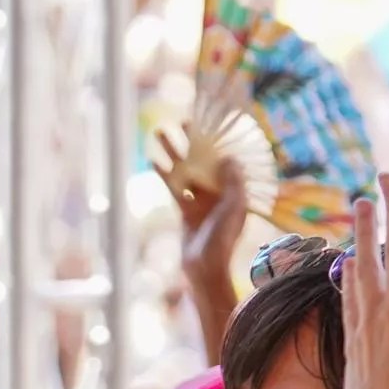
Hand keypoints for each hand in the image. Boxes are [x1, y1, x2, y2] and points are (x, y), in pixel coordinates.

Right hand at [152, 124, 247, 293]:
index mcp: (235, 190)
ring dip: (173, 152)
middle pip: (204, 159)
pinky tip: (154, 160)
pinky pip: (174, 187)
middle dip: (192, 141)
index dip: (218, 140)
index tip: (208, 123)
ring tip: (161, 133)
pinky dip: (164, 174)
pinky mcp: (186, 210)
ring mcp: (201, 200)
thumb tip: (228, 157)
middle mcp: (219, 192)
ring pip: (186, 169)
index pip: (226, 158)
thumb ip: (233, 182)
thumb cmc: (223, 239)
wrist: (204, 268)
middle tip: (181, 121)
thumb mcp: (234, 208)